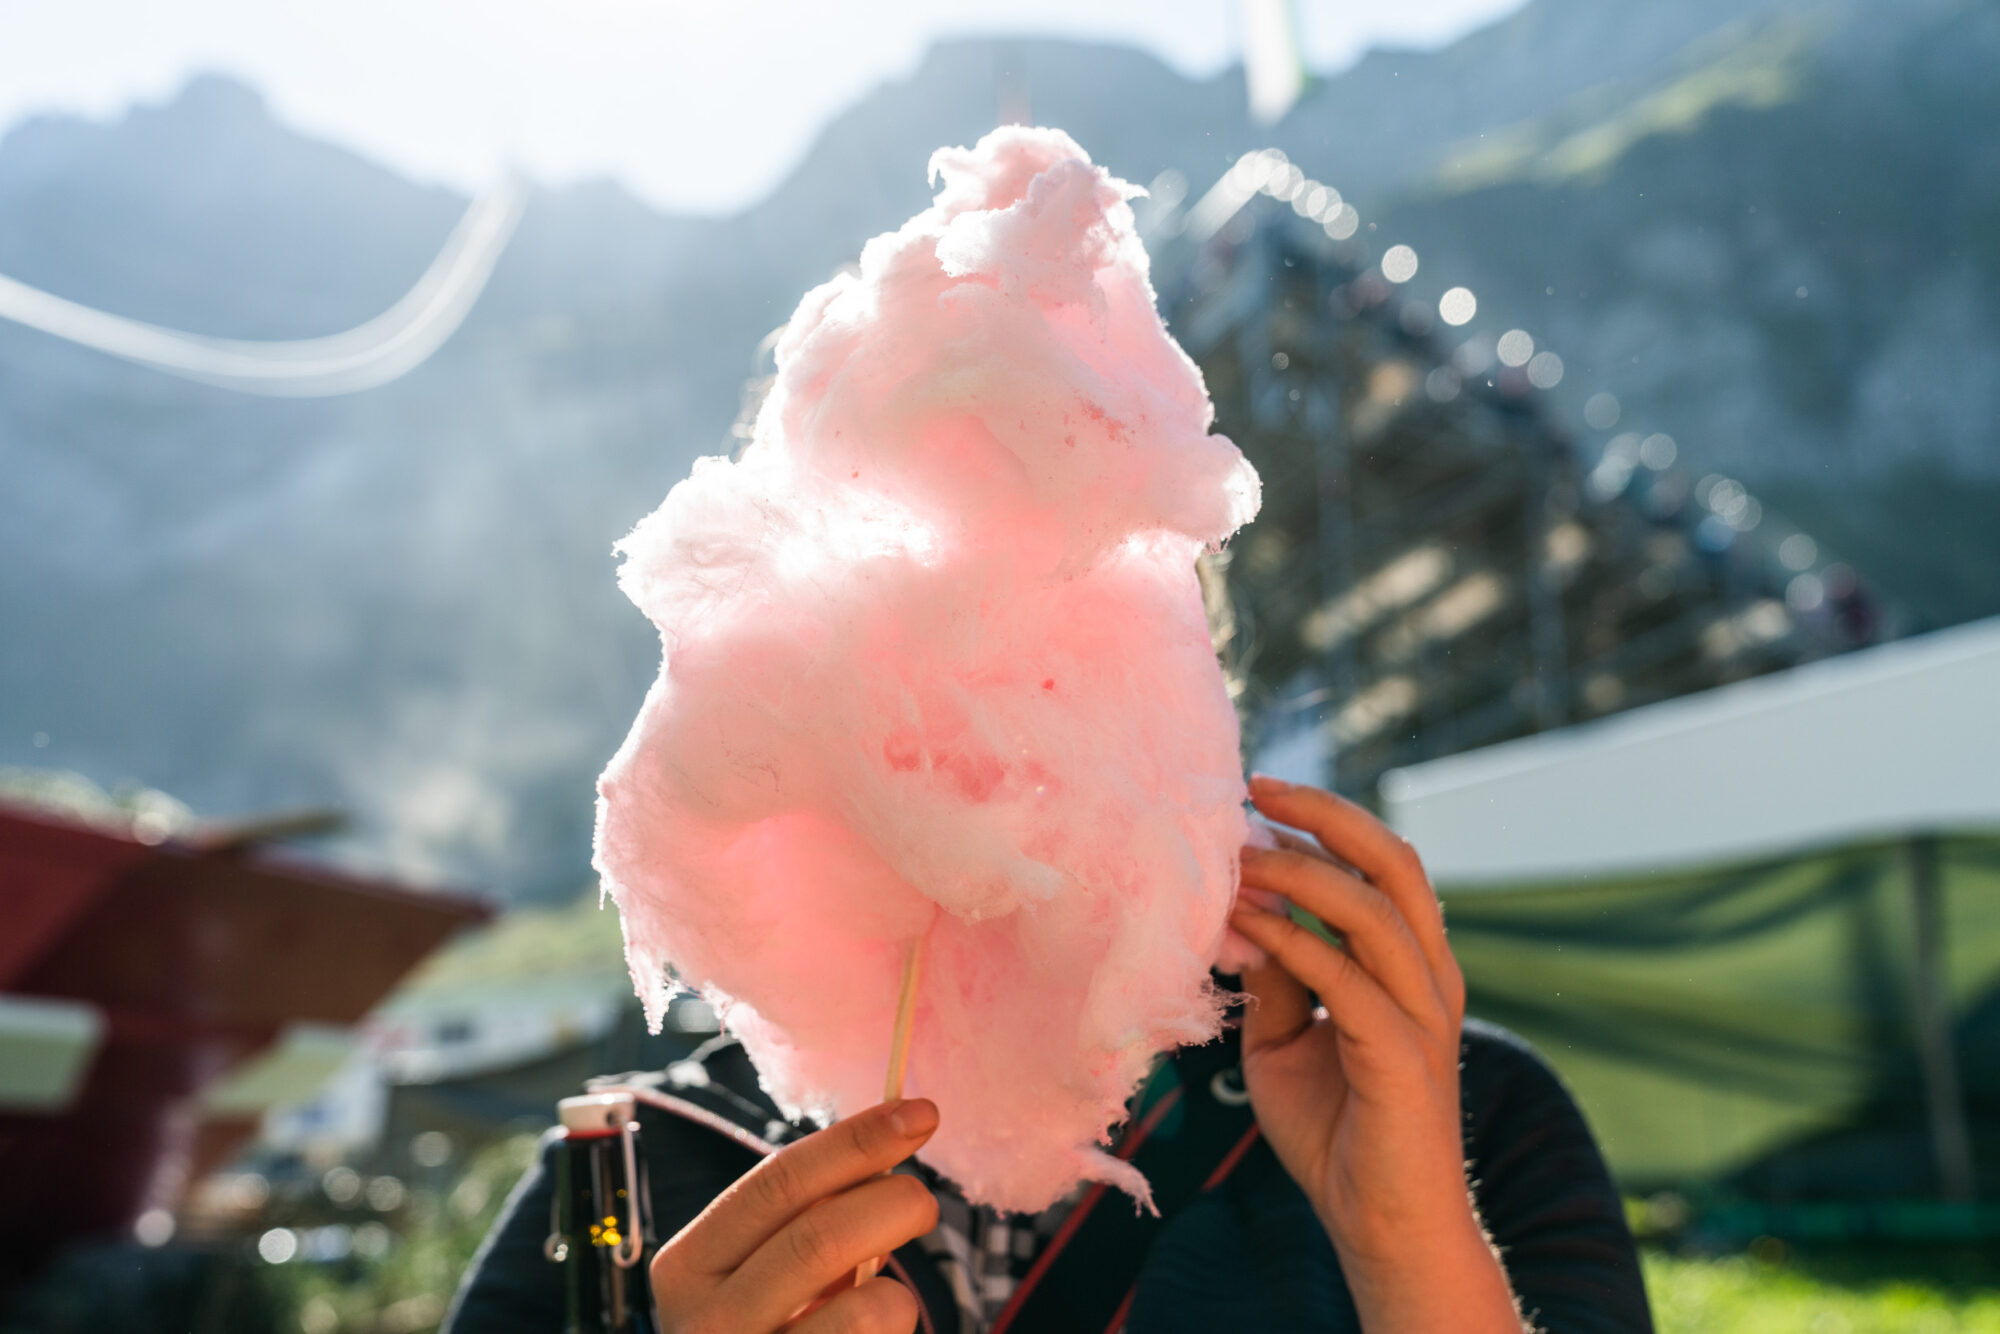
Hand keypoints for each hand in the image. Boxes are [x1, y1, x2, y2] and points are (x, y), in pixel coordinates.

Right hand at [650, 1098, 939, 1332]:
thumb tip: (894, 1139)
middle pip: (820, 1237)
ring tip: (888, 1295)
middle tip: (924, 1202)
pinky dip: (895, 1323)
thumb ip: (806, 1216)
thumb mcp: (763, 1272)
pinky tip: (877, 1331)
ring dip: (898, 1289)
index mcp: (689, 1267)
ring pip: (864, 1309)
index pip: (777, 1183)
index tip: (919, 1114)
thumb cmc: (766, 1327)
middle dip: (894, 1203)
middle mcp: (705, 1325)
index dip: (855, 1141)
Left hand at [1227, 776, 1523, 1333]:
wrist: (1380, 1223)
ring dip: (1300, 875)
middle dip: (1327, 817)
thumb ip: (1275, 975)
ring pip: (1375, 909)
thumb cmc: (1336, 1130)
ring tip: (1238, 858)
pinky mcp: (1403, 1054)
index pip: (1382, 864)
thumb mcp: (1285, 1038)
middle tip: (1257, 790)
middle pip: (1396, 862)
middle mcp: (1430, 976)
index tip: (1256, 796)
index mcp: (1412, 964)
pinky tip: (1244, 929)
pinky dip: (1292, 944)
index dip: (1325, 823)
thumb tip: (1238, 911)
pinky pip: (1347, 978)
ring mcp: (1424, 1013)